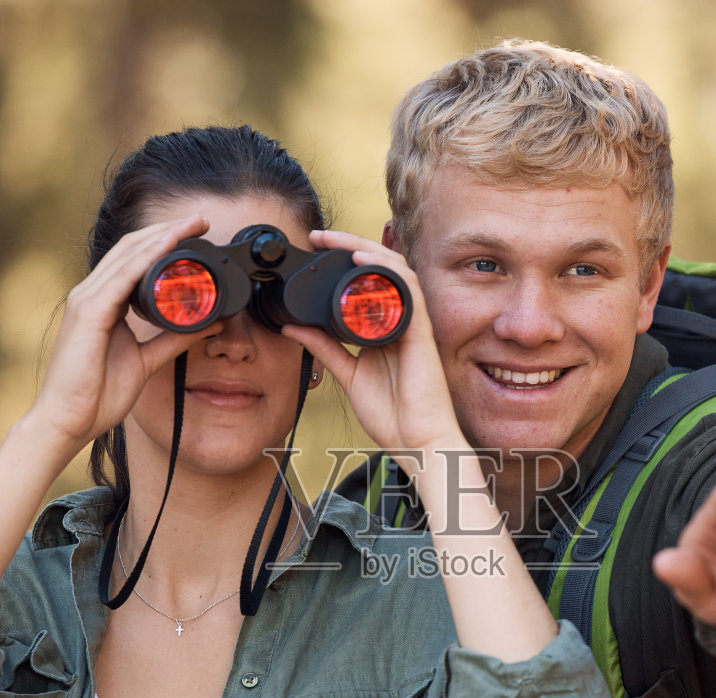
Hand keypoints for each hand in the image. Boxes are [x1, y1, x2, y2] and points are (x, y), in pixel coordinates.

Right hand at [26, 215, 219, 453]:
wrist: (68, 420)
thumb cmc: (96, 394)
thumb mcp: (145, 361)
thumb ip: (172, 340)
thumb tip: (206, 324)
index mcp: (102, 303)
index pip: (133, 259)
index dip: (163, 241)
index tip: (194, 233)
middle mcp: (91, 294)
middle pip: (130, 248)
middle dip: (166, 230)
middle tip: (200, 219)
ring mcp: (86, 300)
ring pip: (127, 256)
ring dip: (161, 237)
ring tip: (190, 225)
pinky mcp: (88, 313)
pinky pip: (121, 279)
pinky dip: (146, 259)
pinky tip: (167, 247)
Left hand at [279, 230, 467, 459]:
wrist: (417, 442)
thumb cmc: (393, 415)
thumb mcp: (348, 375)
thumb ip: (324, 349)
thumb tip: (294, 328)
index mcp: (384, 328)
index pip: (367, 281)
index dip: (343, 259)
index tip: (315, 249)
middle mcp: (400, 320)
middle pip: (381, 267)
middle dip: (350, 244)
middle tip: (320, 236)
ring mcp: (412, 323)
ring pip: (395, 270)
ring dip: (366, 248)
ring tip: (338, 240)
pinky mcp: (421, 332)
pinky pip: (408, 290)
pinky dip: (387, 270)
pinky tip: (365, 259)